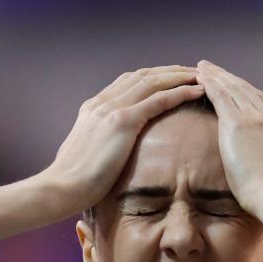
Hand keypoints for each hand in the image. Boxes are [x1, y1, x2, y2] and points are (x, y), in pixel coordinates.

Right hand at [46, 65, 204, 213]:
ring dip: (179, 76)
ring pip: (153, 81)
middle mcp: (102, 102)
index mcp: (93, 108)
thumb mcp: (86, 156)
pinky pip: (158, 100)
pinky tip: (196, 91)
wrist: (60, 188)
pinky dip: (179, 92)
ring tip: (201, 77)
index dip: (153, 78)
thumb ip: (99, 147)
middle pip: (143, 75)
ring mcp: (111, 109)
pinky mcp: (122, 122)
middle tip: (193, 73)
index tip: (172, 79)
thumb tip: (109, 157)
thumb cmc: (72, 184)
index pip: (128, 82)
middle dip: (170, 72)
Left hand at [195, 60, 262, 214]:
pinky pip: (221, 95)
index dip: (247, 93)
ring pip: (232, 89)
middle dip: (230, 79)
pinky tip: (200, 76)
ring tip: (203, 68)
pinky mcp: (237, 124)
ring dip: (217, 76)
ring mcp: (254, 119)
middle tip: (215, 71)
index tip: (236, 88)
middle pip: (247, 91)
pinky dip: (210, 83)